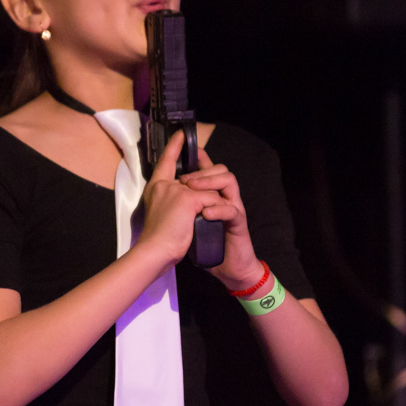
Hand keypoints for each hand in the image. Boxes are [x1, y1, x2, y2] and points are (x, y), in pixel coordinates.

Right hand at [137, 130, 228, 271]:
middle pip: (196, 174)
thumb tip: (191, 194)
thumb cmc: (157, 239)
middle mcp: (165, 184)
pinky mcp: (188, 199)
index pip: (165, 160)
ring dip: (214, 200)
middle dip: (210, 182)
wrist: (155, 251)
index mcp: (157, 186)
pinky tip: (217, 217)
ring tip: (214, 212)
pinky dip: (217, 210)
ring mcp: (177, 190)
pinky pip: (212, 199)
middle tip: (215, 192)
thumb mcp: (162, 212)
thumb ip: (172, 200)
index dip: (174, 146)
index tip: (181, 134)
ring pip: (207, 187)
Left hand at [179, 148, 261, 291]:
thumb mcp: (189, 219)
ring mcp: (232, 207)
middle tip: (185, 181)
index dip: (198, 154)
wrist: (227, 267)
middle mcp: (223, 196)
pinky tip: (206, 213)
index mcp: (211, 194)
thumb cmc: (207, 243)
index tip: (185, 138)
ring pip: (229, 180)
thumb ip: (184, 203)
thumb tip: (167, 189)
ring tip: (194, 192)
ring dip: (209, 183)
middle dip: (201, 171)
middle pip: (219, 169)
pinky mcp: (238, 222)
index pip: (207, 167)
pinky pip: (231, 209)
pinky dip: (217, 209)